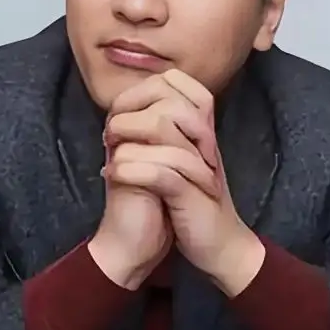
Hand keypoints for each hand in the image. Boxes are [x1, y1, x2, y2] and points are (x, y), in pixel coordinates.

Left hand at [105, 70, 266, 296]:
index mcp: (200, 130)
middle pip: (166, 100)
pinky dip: (130, 170)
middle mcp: (203, 141)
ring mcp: (199, 166)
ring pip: (160, 128)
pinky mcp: (192, 195)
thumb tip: (121, 111)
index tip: (119, 112)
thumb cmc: (193, 203)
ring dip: (125, 139)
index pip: (176, 83)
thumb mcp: (177, 162)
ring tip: (109, 153)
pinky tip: (112, 174)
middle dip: (128, 113)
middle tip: (110, 134)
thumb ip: (160, 135)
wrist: (220, 247)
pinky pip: (159, 171)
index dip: (141, 90)